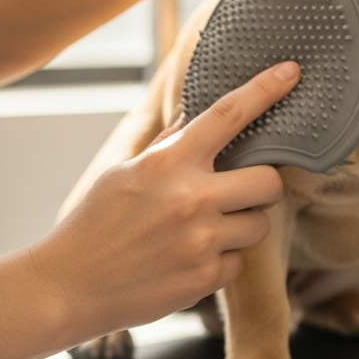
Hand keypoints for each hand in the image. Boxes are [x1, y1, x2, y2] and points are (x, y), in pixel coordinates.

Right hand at [27, 61, 300, 345]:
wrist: (67, 287)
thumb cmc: (94, 225)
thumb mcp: (124, 172)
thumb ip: (167, 146)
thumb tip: (195, 115)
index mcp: (168, 163)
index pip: (228, 114)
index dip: (264, 90)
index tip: (291, 72)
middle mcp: (191, 198)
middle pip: (269, 182)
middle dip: (262, 186)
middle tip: (240, 193)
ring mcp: (201, 240)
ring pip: (259, 225)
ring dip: (241, 226)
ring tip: (203, 232)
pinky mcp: (205, 277)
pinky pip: (238, 262)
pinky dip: (221, 261)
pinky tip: (188, 261)